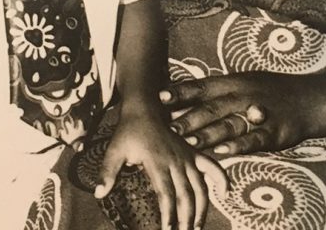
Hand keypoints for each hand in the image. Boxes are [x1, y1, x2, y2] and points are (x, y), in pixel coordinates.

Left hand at [94, 103, 227, 229]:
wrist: (144, 106)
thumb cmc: (129, 130)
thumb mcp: (114, 150)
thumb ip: (107, 172)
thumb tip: (99, 193)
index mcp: (158, 162)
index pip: (166, 195)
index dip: (169, 216)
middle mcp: (176, 161)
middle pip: (186, 195)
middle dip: (185, 219)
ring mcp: (187, 156)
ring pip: (200, 186)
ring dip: (201, 208)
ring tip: (196, 227)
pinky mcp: (192, 152)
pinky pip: (211, 165)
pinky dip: (221, 177)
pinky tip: (225, 192)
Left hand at [161, 72, 322, 155]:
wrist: (309, 99)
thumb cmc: (270, 90)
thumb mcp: (244, 82)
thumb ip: (216, 90)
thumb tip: (183, 96)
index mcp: (234, 82)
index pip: (202, 86)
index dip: (181, 91)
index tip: (160, 96)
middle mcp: (244, 96)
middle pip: (213, 107)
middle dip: (189, 117)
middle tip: (168, 127)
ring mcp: (259, 114)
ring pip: (230, 125)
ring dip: (209, 135)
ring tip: (189, 144)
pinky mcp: (273, 133)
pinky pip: (254, 140)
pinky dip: (238, 146)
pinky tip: (223, 153)